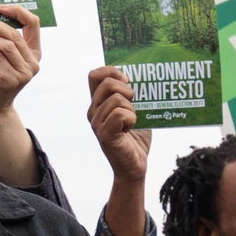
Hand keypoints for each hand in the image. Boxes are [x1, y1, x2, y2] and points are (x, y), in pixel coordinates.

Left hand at [0, 4, 41, 118]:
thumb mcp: (0, 55)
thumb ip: (1, 39)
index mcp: (34, 52)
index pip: (33, 24)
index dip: (18, 12)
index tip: (0, 8)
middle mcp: (33, 62)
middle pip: (15, 34)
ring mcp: (24, 73)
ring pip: (6, 45)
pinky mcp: (11, 80)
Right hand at [86, 66, 151, 182]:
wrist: (136, 164)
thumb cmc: (136, 137)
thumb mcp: (135, 110)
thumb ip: (132, 95)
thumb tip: (142, 75)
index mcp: (99, 103)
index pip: (94, 75)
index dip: (110, 71)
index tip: (126, 79)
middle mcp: (93, 112)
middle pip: (107, 83)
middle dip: (126, 89)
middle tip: (134, 102)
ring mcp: (97, 123)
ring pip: (116, 99)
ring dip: (131, 108)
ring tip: (132, 121)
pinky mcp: (105, 135)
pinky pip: (120, 114)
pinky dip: (131, 119)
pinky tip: (130, 129)